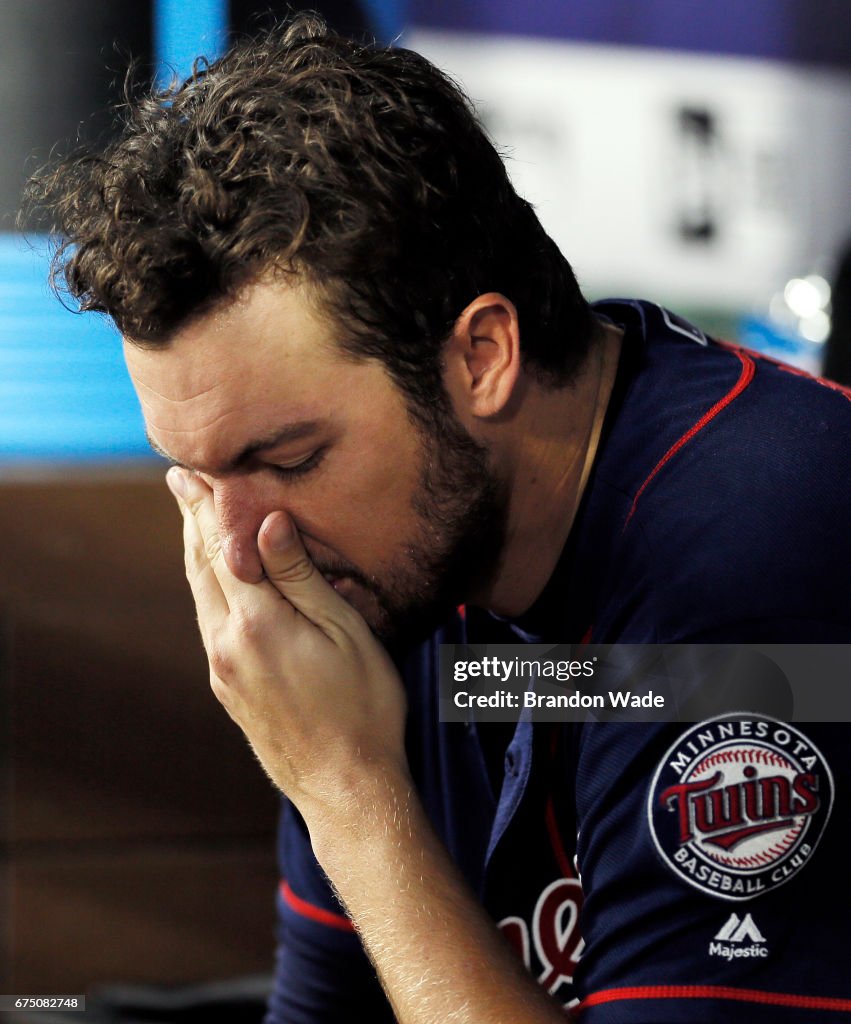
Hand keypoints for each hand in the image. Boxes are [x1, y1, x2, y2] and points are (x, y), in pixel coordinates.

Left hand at [166, 467, 408, 821]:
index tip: (190, 470)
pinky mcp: (228, 689)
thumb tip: (266, 522)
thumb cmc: (363, 707)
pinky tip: (214, 580)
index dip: (206, 505)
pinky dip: (206, 586)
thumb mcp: (344, 632)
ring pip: (200, 596)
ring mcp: (222, 671)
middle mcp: (226, 645)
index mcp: (257, 624)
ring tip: (190, 520)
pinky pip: (208, 622)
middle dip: (190, 520)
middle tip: (179, 480)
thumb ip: (300, 576)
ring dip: (194, 552)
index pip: (222, 547)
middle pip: (200, 567)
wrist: (345, 788)